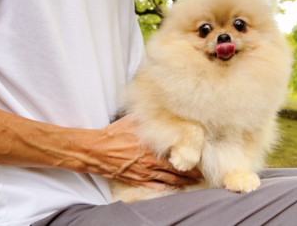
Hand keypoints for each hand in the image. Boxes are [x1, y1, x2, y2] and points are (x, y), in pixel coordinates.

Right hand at [82, 115, 202, 190]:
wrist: (96, 150)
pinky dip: (166, 189)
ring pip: (169, 180)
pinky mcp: (136, 180)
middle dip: (190, 174)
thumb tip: (159, 106)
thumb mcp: (132, 121)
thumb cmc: (114, 134)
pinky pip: (155, 187)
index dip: (190, 159)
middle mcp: (151, 162)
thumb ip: (147, 117)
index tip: (199, 159)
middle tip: (200, 174)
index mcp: (153, 148)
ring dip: (182, 182)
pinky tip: (173, 189)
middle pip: (177, 171)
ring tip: (192, 183)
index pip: (177, 156)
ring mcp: (144, 173)